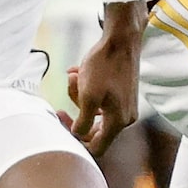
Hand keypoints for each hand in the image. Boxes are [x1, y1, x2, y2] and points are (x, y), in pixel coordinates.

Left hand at [66, 5, 142, 155]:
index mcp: (118, 122)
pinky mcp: (123, 94)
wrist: (121, 39)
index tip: (63, 121)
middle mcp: (125, 117)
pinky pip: (100, 99)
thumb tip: (78, 134)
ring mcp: (125, 105)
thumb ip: (83, 121)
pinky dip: (88, 89)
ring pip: (95, 111)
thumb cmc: (104, 66)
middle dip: (76, 112)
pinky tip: (79, 72)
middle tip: (62, 100)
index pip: (97, 147)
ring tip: (74, 76)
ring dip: (79, 96)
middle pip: (94, 129)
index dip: (76, 140)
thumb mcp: (88, 96)